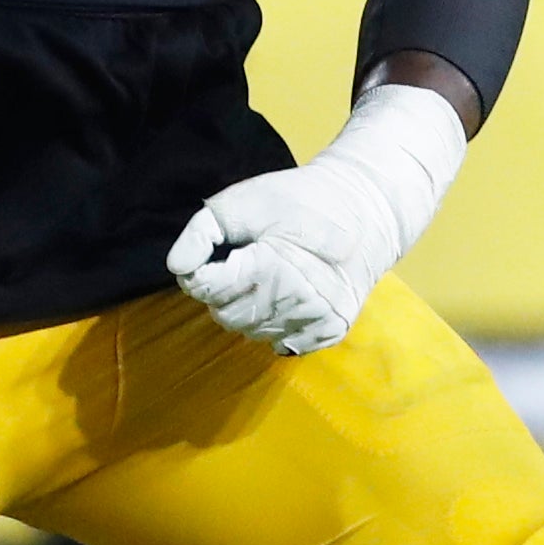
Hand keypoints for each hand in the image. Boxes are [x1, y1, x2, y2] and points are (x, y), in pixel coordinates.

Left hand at [168, 82, 465, 354]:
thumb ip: (201, 232)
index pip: (207, 289)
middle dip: (224, 293)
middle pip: (226, 316)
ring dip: (249, 310)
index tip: (219, 256)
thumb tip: (177, 268)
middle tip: (244, 264)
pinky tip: (286, 298)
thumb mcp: (243, 201)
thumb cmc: (297, 199)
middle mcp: (295, 301)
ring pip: (253, 334)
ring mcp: (316, 320)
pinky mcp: (332, 331)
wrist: (365, 210)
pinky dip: (277, 325)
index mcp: (271, 267)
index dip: (203, 273)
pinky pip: (284, 345)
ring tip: (267, 278)